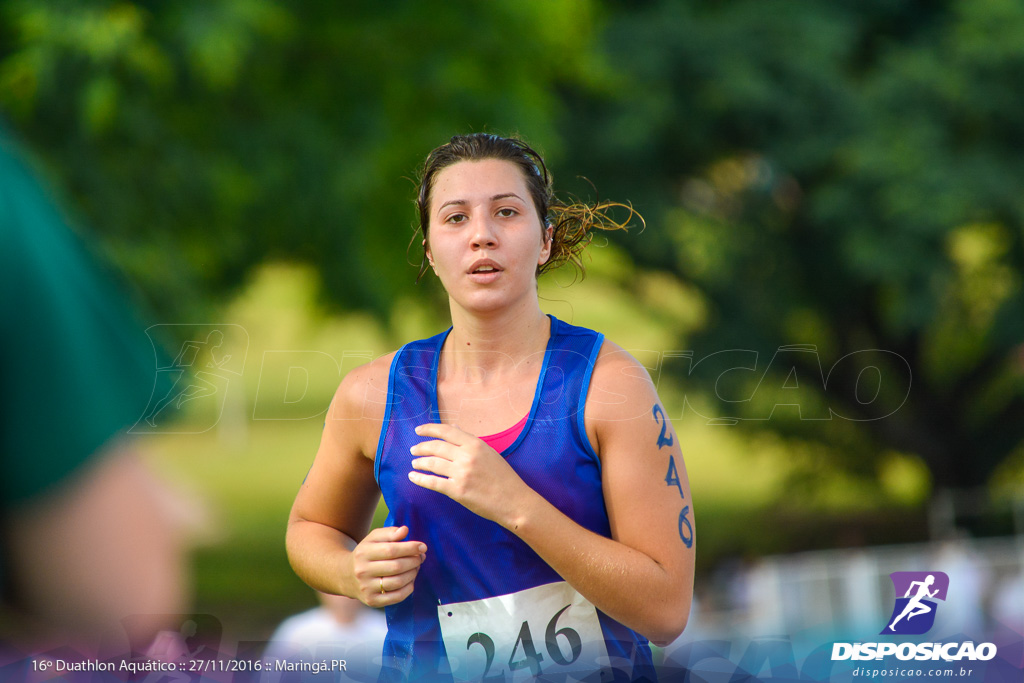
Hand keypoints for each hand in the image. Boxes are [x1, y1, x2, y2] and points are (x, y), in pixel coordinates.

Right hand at [345, 526, 425, 606]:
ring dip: (413, 574)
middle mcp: (363, 571)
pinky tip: (410, 580)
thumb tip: (404, 530)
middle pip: (396, 567)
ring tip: (416, 567)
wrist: (346, 575)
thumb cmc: (366, 554)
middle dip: (414, 561)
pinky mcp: (372, 601)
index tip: (422, 547)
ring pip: (398, 582)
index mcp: (364, 553)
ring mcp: (367, 588)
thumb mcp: (373, 538)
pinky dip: (408, 588)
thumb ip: (389, 533)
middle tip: (421, 557)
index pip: (391, 550)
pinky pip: (396, 597)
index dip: (410, 548)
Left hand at [408, 423, 531, 526]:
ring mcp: (461, 474)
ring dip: (420, 463)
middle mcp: (467, 456)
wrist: (513, 501)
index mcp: (475, 444)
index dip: (429, 429)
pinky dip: (420, 479)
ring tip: (415, 463)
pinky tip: (413, 477)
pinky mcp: (457, 491)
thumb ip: (470, 441)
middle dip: (421, 447)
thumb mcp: (489, 453)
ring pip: (432, 464)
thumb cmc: (504, 477)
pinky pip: (433, 482)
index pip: (447, 431)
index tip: (418, 430)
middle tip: (413, 450)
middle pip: (436, 447)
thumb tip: (453, 427)